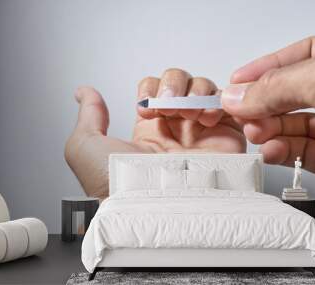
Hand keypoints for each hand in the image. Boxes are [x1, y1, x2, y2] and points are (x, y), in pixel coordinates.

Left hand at [65, 68, 245, 198]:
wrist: (151, 211)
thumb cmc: (117, 184)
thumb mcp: (86, 147)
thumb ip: (88, 115)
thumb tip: (84, 93)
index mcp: (149, 130)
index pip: (155, 89)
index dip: (151, 89)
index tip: (146, 110)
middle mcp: (177, 130)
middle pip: (181, 83)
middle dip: (174, 85)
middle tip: (169, 107)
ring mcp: (202, 135)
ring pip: (205, 90)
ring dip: (196, 92)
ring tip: (189, 115)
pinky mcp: (225, 140)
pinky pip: (230, 107)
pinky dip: (220, 102)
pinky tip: (206, 118)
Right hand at [221, 33, 314, 193]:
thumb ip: (277, 84)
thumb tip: (239, 93)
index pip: (300, 55)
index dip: (265, 66)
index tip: (237, 80)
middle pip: (290, 92)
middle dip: (261, 101)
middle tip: (240, 110)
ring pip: (290, 124)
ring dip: (266, 127)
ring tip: (254, 131)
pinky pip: (297, 152)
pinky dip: (278, 151)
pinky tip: (270, 149)